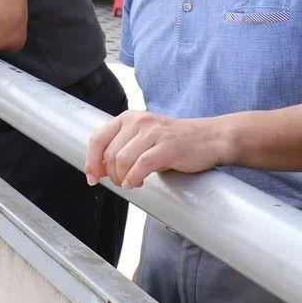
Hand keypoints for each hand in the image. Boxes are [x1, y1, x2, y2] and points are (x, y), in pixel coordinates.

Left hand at [85, 110, 228, 188]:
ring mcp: (153, 133)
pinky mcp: (167, 147)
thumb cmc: (175, 141)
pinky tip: (137, 184)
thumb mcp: (143, 139)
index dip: (90, 161)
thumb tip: (99, 170)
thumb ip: (122, 148)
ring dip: (121, 178)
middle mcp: (138, 121)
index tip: (92, 177)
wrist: (211, 138)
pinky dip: (133, 179)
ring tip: (130, 184)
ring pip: (121, 160)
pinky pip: (140, 166)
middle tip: (120, 183)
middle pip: (109, 154)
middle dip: (110, 174)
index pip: (97, 139)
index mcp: (128, 118)